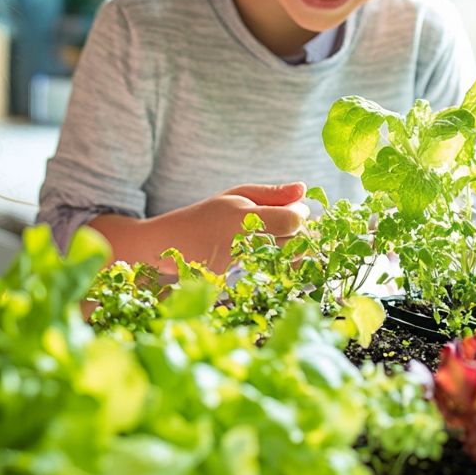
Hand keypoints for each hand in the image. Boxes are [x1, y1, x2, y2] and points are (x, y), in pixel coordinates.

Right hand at [93, 181, 310, 273]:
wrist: (171, 245)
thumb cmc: (207, 216)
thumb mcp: (235, 195)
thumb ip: (272, 193)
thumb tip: (304, 189)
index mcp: (242, 216)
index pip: (292, 220)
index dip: (300, 214)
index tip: (294, 210)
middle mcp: (243, 244)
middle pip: (294, 242)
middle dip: (298, 233)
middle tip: (286, 225)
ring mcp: (241, 268)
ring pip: (288, 262)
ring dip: (290, 251)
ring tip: (275, 240)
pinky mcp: (238, 284)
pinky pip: (273, 276)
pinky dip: (278, 267)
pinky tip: (267, 257)